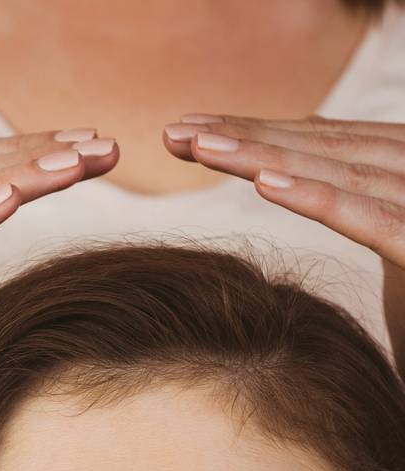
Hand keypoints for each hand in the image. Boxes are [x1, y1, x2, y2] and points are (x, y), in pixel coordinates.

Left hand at [163, 113, 404, 270]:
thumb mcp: (400, 253)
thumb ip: (368, 217)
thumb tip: (308, 186)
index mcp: (402, 175)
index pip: (324, 147)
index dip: (256, 135)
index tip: (193, 132)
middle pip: (323, 151)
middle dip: (244, 138)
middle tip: (174, 132)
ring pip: (338, 174)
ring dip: (265, 157)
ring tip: (201, 146)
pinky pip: (372, 218)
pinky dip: (317, 198)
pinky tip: (266, 185)